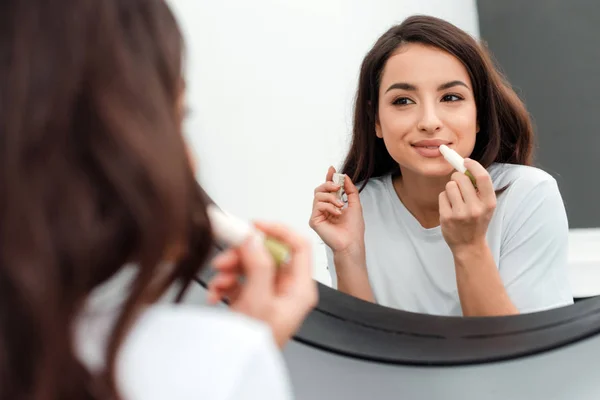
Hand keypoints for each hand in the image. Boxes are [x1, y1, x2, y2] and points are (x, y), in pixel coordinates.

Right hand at [207, 222, 317, 347]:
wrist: (238, 366)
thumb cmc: (257, 345)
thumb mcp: (258, 302)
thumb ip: (258, 266)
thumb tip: (253, 240)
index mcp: (300, 289)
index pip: (298, 246)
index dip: (278, 230)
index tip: (255, 225)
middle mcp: (288, 289)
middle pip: (268, 254)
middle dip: (243, 254)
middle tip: (225, 256)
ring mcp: (270, 294)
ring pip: (251, 265)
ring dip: (230, 268)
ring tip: (217, 281)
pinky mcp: (253, 299)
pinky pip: (240, 280)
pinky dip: (225, 283)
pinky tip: (216, 294)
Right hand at [308, 166, 364, 254]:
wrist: (351, 242)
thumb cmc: (354, 228)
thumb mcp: (355, 204)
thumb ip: (350, 190)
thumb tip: (344, 176)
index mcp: (332, 205)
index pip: (327, 189)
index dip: (329, 178)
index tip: (332, 169)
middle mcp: (323, 209)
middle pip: (319, 189)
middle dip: (328, 184)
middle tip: (337, 187)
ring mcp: (317, 215)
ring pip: (318, 195)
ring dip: (331, 197)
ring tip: (341, 206)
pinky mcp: (314, 220)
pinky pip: (318, 205)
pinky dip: (329, 207)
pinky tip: (337, 214)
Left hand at [439, 158, 495, 250]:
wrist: (469, 245)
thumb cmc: (477, 221)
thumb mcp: (486, 206)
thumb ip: (479, 188)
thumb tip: (466, 165)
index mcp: (489, 203)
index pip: (482, 177)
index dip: (473, 165)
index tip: (466, 161)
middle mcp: (476, 208)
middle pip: (461, 178)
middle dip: (458, 177)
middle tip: (458, 183)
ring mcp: (460, 214)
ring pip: (450, 186)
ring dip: (450, 188)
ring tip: (456, 199)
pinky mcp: (447, 217)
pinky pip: (442, 196)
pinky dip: (444, 198)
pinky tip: (450, 208)